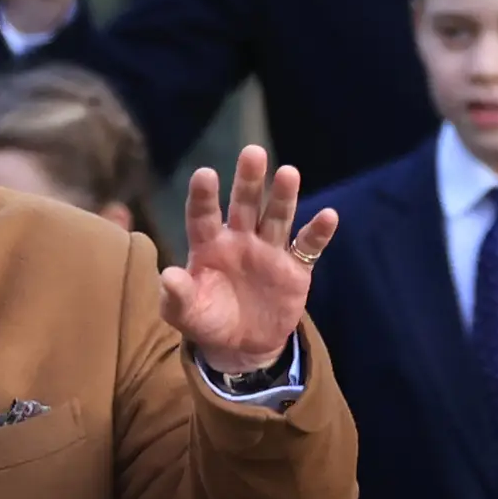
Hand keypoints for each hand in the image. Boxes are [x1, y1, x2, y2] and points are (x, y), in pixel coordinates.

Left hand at [161, 146, 335, 376]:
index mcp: (209, 245)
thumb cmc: (208, 321)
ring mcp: (269, 251)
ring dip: (283, 196)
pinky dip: (318, 232)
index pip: (204, 215)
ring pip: (276, 217)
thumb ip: (176, 297)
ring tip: (289, 172)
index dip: (205, 196)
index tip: (205, 174)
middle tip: (254, 153)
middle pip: (244, 204)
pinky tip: (329, 216)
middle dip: (249, 180)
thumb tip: (168, 276)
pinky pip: (307, 247)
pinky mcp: (295, 269)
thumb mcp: (185, 314)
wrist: (241, 345)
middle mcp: (239, 239)